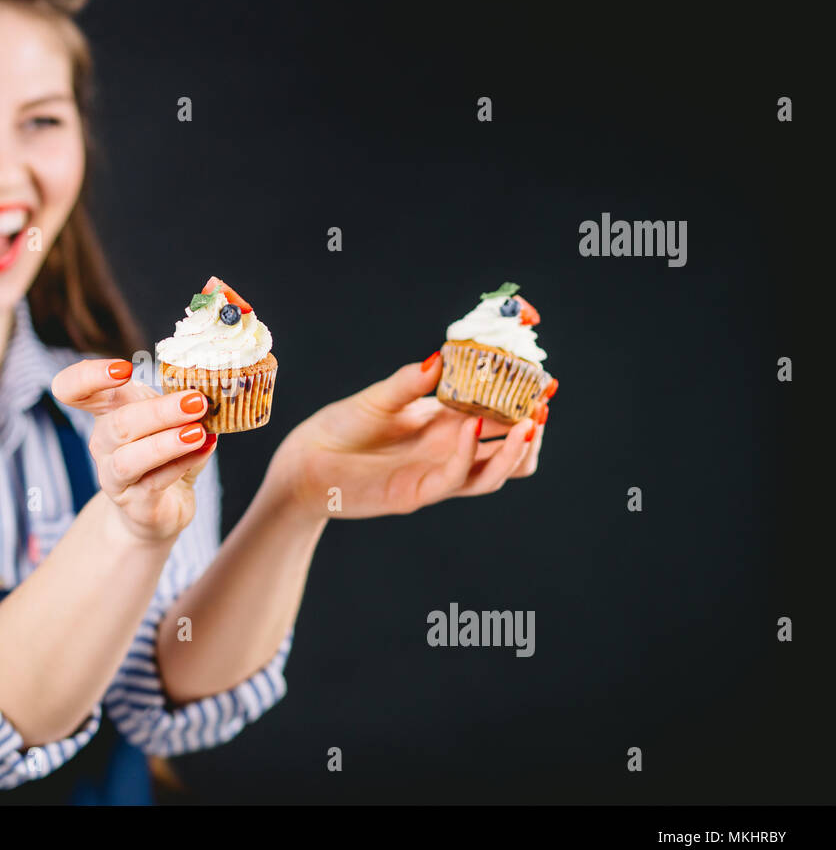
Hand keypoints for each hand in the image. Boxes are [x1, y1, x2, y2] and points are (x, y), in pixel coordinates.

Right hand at [52, 359, 218, 543]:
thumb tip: (211, 388)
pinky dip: (181, 464)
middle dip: (159, 411)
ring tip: (198, 432)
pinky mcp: (134, 504)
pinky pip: (154, 482)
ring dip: (166, 443)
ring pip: (130, 458)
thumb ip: (181, 401)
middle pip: (118, 423)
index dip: (90, 377)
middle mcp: (102, 443)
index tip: (125, 368)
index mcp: (106, 411)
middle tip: (196, 401)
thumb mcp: (168, 419)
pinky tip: (204, 448)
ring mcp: (113, 476)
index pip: (73, 389)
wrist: (161, 507)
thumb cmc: (163, 454)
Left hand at [267, 352, 546, 520]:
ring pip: (493, 474)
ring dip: (514, 451)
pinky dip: (467, 453)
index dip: (523, 405)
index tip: (544, 383)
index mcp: (445, 427)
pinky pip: (454, 478)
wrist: (304, 462)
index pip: (499, 419)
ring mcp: (435, 477)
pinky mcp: (416, 493)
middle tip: (543, 407)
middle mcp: (448, 454)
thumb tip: (442, 356)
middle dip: (531, 432)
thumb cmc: (340, 429)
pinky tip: (473, 425)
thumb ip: (411, 382)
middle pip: (508, 453)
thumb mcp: (379, 398)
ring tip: (529, 422)